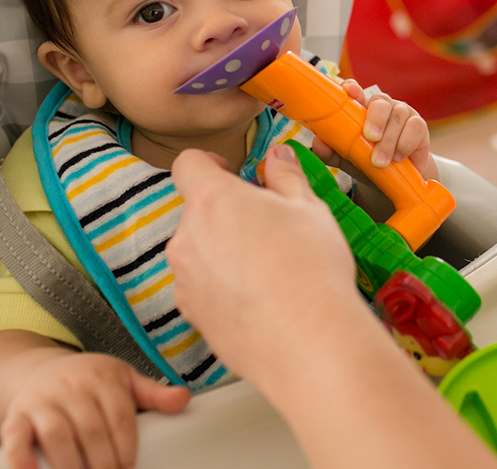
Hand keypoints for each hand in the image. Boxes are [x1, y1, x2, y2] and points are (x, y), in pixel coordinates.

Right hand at [0, 349, 187, 468]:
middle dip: (103, 462)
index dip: (126, 446)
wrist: (40, 370)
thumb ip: (152, 393)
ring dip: (70, 465)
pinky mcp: (16, 415)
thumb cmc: (89, 382)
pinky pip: (15, 438)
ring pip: (57, 434)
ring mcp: (41, 400)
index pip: (119, 415)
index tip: (129, 468)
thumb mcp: (122, 380)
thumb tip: (184, 398)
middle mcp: (70, 386)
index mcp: (102, 378)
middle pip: (91, 429)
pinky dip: (21, 459)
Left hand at [168, 146, 358, 386]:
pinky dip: (222, 287)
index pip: (187, 164)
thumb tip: (279, 156)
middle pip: (197, 213)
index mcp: (212, 200)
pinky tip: (259, 297)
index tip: (229, 172)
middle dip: (226, 214)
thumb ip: (286, 176)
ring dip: (223, 251)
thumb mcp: (309, 209)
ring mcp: (185, 280)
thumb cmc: (311, 268)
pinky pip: (202, 288)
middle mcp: (187, 238)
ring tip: (267, 268)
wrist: (308, 340)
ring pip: (199, 252)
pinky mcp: (192, 315)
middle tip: (268, 228)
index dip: (208, 163)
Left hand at [312, 80, 438, 180]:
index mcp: (361, 109)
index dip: (352, 88)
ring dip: (389, 140)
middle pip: (380, 101)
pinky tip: (398, 157)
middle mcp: (382, 107)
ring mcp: (402, 114)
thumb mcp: (346, 158)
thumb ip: (331, 151)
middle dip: (376, 118)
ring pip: (398, 116)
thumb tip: (318, 143)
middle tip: (370, 137)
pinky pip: (415, 127)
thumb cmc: (367, 162)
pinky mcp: (418, 126)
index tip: (350, 92)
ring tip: (380, 162)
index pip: (356, 92)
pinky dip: (405, 143)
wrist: (395, 179)